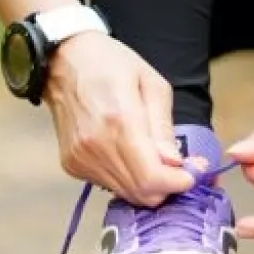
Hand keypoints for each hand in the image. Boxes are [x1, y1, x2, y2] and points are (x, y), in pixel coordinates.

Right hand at [46, 32, 194, 206]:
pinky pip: (107, 184)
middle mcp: (96, 145)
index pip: (152, 177)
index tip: (191, 173)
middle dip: (167, 186)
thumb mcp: (151, 83)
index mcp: (120, 120)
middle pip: (141, 192)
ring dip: (146, 183)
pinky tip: (125, 154)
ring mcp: (80, 157)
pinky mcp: (71, 163)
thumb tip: (174, 163)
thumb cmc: (108, 64)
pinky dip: (124, 177)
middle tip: (177, 167)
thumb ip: (163, 127)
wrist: (62, 61)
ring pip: (125, 193)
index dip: (178, 183)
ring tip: (150, 157)